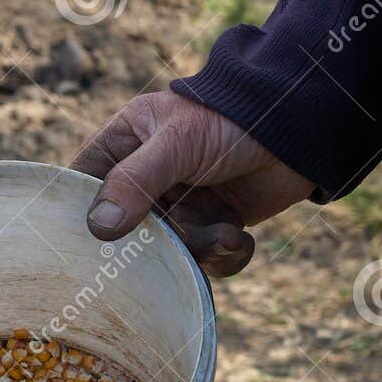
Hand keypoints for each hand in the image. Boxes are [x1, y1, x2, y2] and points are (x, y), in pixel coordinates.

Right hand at [71, 90, 314, 276]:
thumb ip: (135, 181)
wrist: (299, 130)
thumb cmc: (230, 120)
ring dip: (200, 250)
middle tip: (180, 241)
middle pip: (128, 232)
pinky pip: (205, 261)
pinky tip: (241, 236)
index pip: (84, 183)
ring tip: (226, 232)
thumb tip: (98, 228)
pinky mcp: (213, 227)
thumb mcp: (176, 144)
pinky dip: (226, 255)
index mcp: (125, 144)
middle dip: (159, 245)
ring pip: (169, 252)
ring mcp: (180, 205)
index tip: (87, 247)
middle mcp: (148, 179)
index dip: (81, 215)